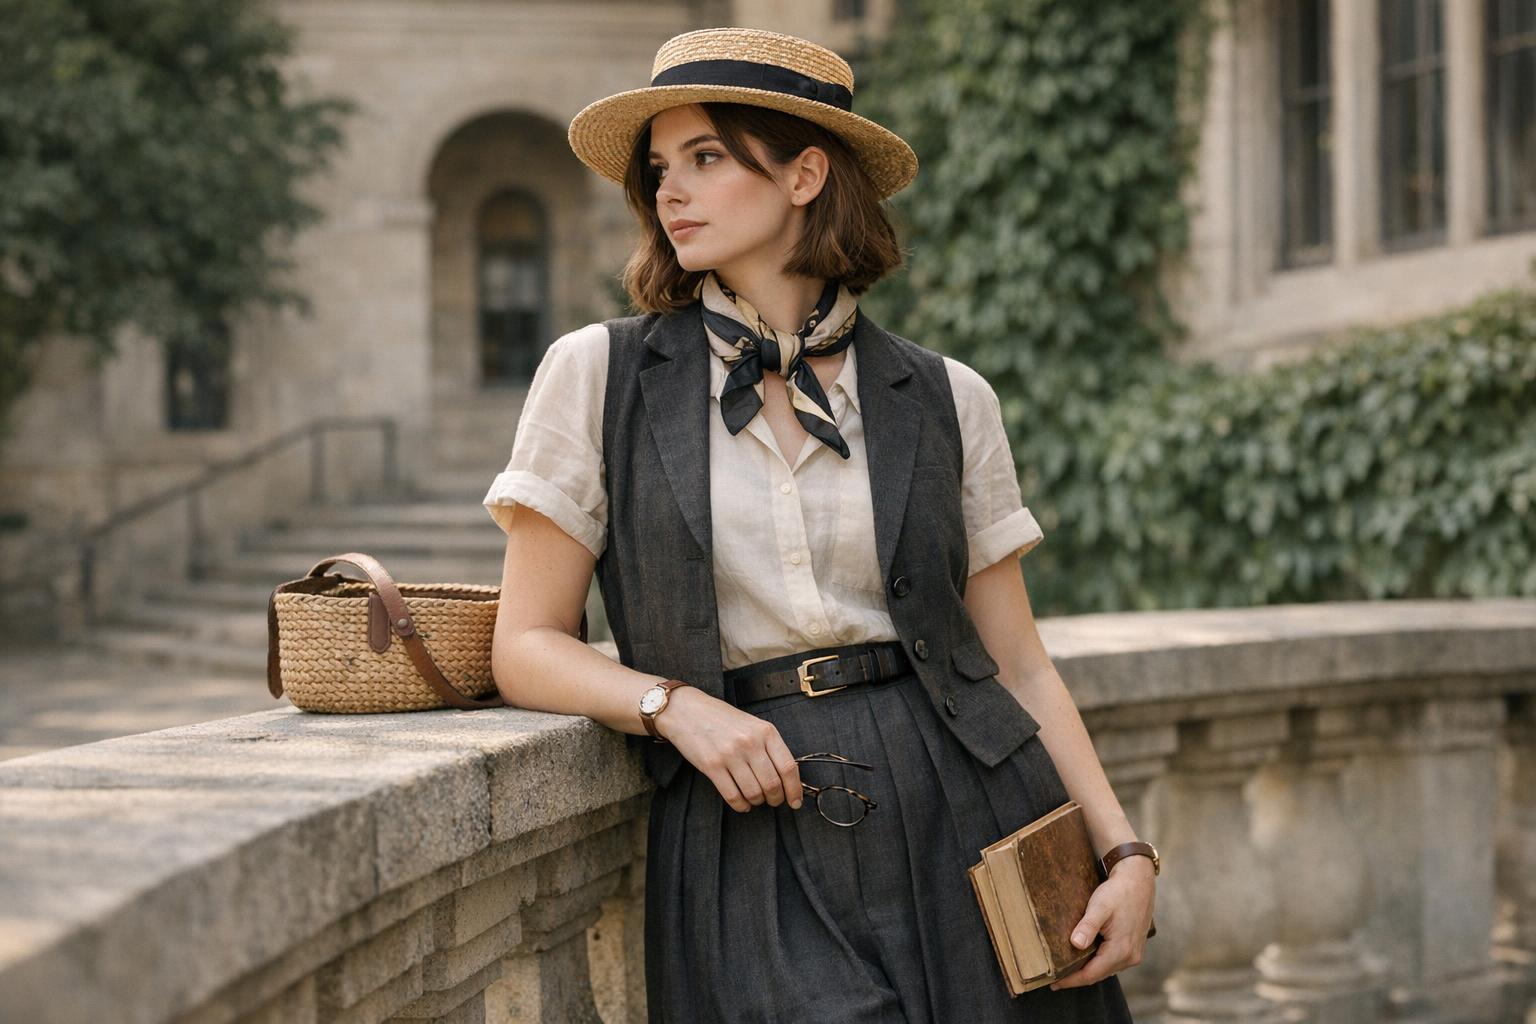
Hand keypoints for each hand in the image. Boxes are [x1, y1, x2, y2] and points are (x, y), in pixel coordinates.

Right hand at [654, 687, 804, 812]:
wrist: (687, 710)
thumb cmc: (721, 718)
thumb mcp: (752, 724)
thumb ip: (769, 746)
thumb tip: (786, 777)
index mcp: (765, 731)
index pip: (788, 767)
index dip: (794, 790)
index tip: (795, 801)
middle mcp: (750, 743)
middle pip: (772, 784)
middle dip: (776, 799)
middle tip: (773, 801)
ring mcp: (730, 754)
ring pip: (754, 793)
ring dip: (757, 802)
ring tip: (754, 799)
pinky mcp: (711, 766)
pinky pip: (733, 796)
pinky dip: (740, 805)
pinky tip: (741, 803)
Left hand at [1049, 855, 1155, 990]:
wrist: (1138, 881)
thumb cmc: (1118, 892)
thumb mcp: (1099, 906)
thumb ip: (1088, 926)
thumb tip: (1076, 944)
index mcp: (1121, 950)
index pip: (1091, 974)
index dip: (1071, 980)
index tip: (1053, 982)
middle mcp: (1130, 957)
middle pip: (1098, 974)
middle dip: (1077, 977)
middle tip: (1055, 978)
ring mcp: (1134, 954)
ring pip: (1105, 969)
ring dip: (1087, 970)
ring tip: (1066, 969)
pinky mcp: (1134, 948)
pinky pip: (1112, 962)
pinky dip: (1098, 962)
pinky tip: (1085, 957)